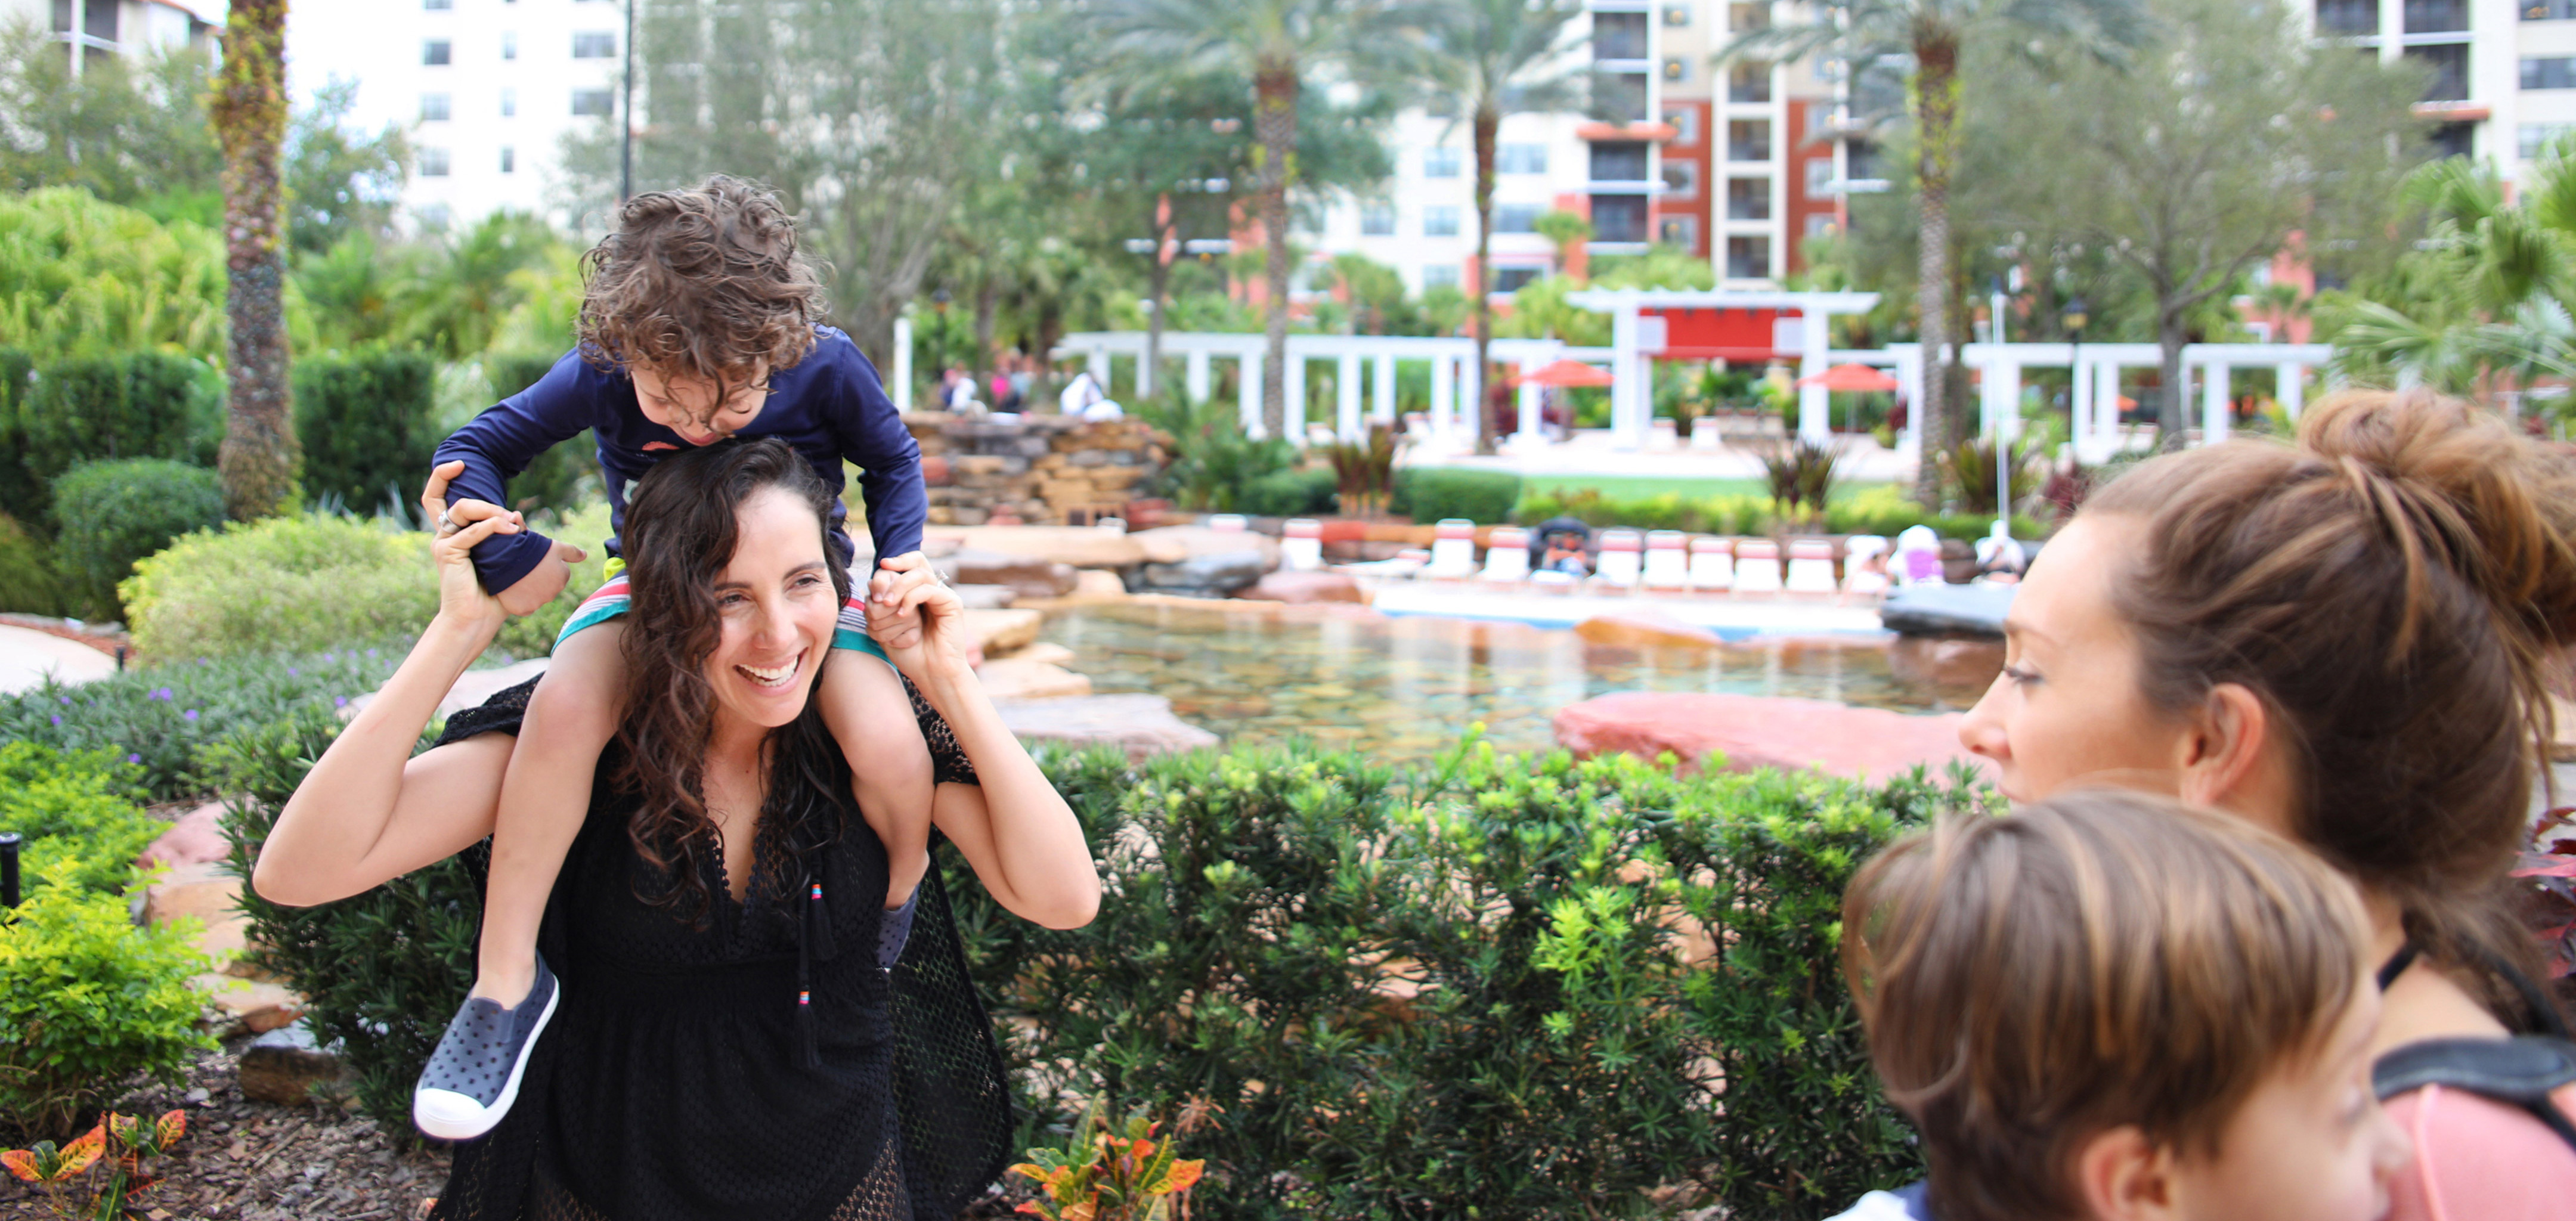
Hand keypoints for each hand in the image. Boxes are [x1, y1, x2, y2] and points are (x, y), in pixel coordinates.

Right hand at [421, 461, 585, 616]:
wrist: (476, 620)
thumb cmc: (492, 592)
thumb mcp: (504, 557)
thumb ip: (508, 535)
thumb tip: (518, 517)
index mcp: (452, 533)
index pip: (436, 495)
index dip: (442, 475)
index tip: (461, 463)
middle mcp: (443, 535)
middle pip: (446, 497)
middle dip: (480, 497)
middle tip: (508, 512)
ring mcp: (442, 543)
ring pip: (461, 510)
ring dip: (489, 510)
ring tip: (512, 522)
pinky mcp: (447, 553)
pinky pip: (471, 533)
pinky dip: (491, 527)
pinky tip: (511, 530)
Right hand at [495, 541, 585, 614]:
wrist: (505, 558)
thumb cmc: (532, 549)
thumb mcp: (555, 546)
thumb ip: (572, 552)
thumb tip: (585, 555)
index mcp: (562, 578)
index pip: (559, 574)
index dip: (546, 566)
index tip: (536, 561)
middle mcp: (553, 593)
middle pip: (547, 587)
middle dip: (539, 579)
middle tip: (525, 568)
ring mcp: (538, 603)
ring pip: (536, 597)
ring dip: (529, 590)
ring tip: (517, 576)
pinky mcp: (523, 609)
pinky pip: (524, 607)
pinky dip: (520, 600)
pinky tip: (513, 590)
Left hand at [866, 552, 969, 681]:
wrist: (930, 673)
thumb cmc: (909, 653)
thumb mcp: (885, 626)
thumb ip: (879, 605)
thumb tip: (871, 582)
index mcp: (918, 593)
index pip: (908, 565)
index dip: (893, 564)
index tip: (878, 572)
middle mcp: (933, 591)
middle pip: (918, 560)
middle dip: (895, 568)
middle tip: (880, 586)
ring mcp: (943, 596)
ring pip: (920, 574)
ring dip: (899, 586)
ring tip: (887, 604)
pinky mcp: (952, 604)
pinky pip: (929, 589)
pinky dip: (911, 598)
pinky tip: (902, 614)